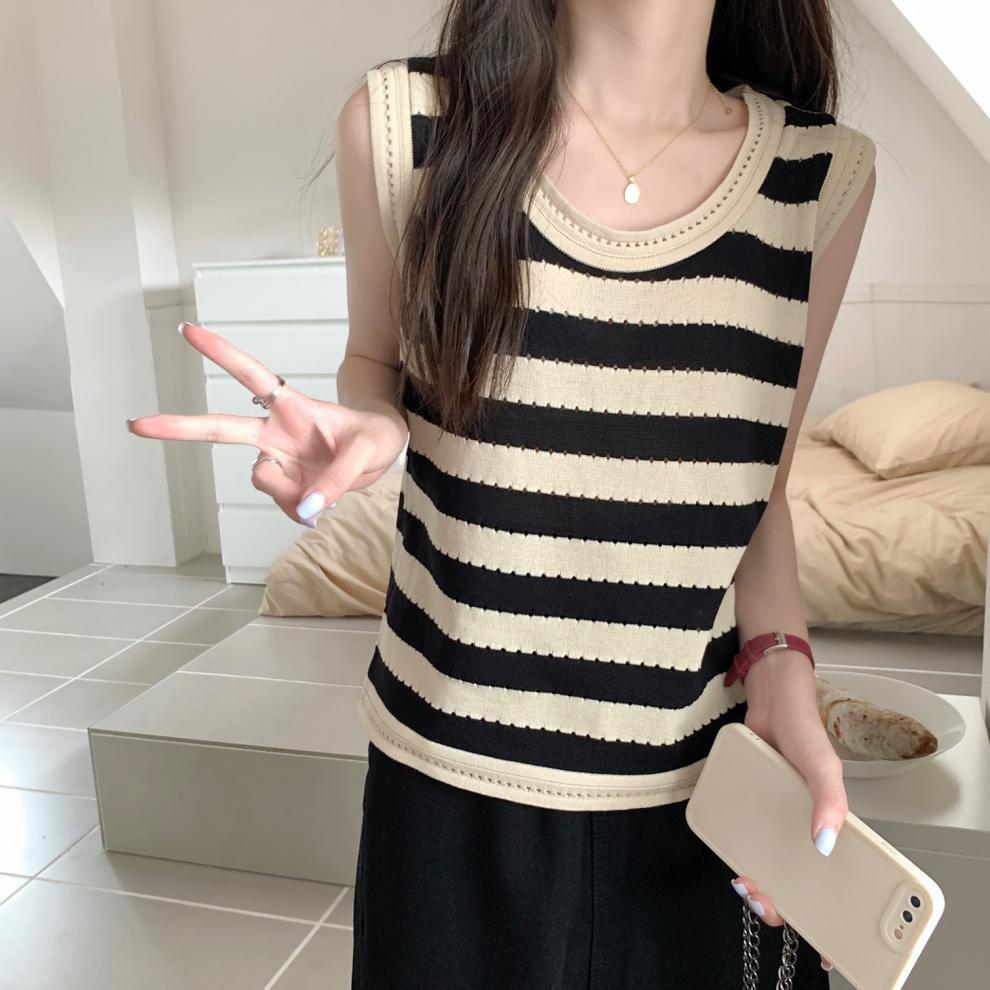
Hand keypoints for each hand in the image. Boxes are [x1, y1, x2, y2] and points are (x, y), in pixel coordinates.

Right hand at [126, 322, 408, 525]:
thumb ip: (338, 479)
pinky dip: (303, 510)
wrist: (383, 455)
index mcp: (292, 407)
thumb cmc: (375, 436)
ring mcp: (279, 462)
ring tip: (325, 487)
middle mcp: (276, 433)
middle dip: (178, 427)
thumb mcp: (370, 451)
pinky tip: (321, 501)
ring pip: (261, 481)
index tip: (187, 330)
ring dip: (291, 492)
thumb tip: (308, 511)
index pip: (252, 376)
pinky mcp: (287, 488)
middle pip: (220, 428)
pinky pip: (285, 508)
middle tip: (136, 424)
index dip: (221, 353)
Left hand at [730, 650, 846, 972]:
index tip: (824, 942)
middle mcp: (799, 825)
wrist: (769, 700)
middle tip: (766, 901)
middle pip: (793, 878)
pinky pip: (742, 834)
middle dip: (780, 901)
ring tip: (747, 884)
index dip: (827, 911)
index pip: (831, 877)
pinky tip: (732, 854)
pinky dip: (737, 850)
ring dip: (757, 881)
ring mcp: (771, 817)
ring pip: (766, 862)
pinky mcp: (747, 805)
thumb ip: (829, 802)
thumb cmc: (804, 730)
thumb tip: (824, 843)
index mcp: (825, 824)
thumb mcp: (823, 766)